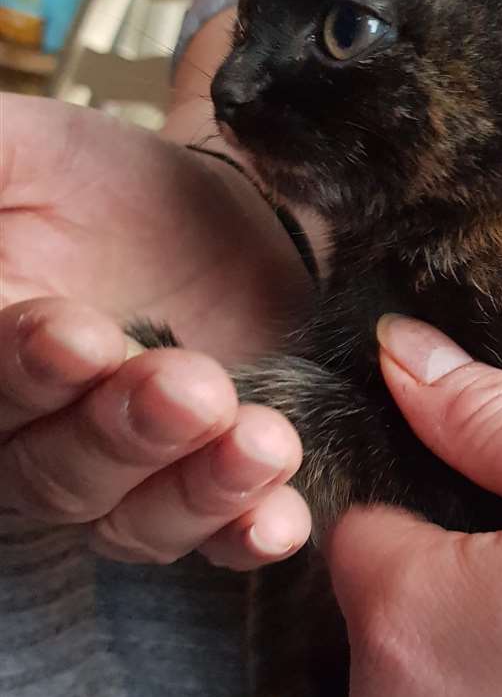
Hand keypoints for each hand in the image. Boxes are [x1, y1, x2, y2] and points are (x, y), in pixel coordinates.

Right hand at [0, 71, 313, 566]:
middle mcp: (32, 438)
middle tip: (192, 387)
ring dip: (196, 489)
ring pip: (133, 518)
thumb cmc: (101, 186)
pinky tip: (281, 522)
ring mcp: (123, 480)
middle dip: (123, 429)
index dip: (22, 366)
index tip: (80, 336)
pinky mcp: (208, 495)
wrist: (224, 216)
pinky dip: (246, 536)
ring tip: (261, 443)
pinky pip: (215, 543)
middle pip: (53, 467)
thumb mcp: (24, 153)